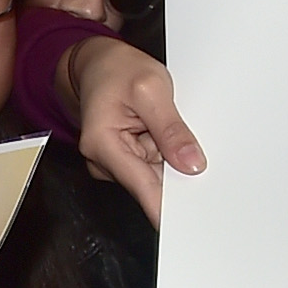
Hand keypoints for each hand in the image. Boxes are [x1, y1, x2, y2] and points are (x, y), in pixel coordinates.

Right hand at [62, 39, 204, 227]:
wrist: (97, 64)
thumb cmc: (117, 71)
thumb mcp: (151, 89)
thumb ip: (171, 129)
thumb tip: (190, 163)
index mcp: (102, 144)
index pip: (142, 187)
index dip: (166, 207)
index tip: (188, 223)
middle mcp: (103, 161)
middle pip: (150, 183)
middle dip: (172, 169)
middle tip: (181, 140)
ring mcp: (112, 163)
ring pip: (154, 174)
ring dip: (166, 155)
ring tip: (161, 123)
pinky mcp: (122, 161)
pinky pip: (151, 166)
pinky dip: (162, 152)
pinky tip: (158, 132)